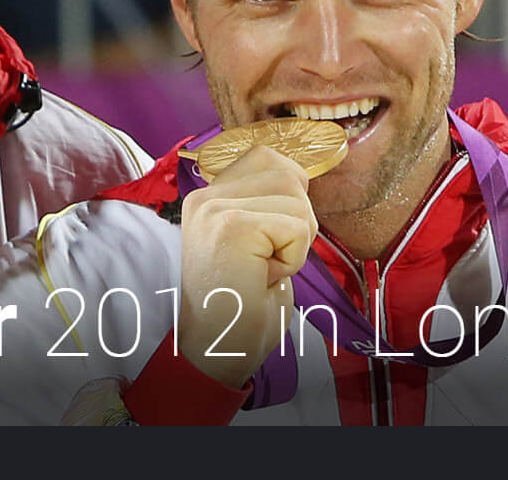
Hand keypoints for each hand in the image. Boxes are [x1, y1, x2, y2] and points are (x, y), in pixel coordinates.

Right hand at [176, 146, 316, 389]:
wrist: (220, 349)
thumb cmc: (244, 303)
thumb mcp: (255, 239)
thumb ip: (267, 202)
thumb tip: (301, 175)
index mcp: (209, 195)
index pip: (268, 156)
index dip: (289, 194)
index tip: (269, 239)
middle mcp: (206, 195)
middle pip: (289, 173)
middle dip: (297, 220)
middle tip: (267, 259)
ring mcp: (216, 207)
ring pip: (297, 200)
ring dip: (295, 242)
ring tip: (264, 268)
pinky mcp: (232, 225)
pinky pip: (297, 227)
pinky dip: (293, 258)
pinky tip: (263, 277)